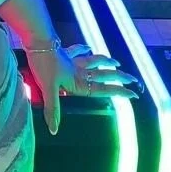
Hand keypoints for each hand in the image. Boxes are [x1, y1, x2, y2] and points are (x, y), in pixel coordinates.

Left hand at [26, 43, 140, 135]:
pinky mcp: (64, 52)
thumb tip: (54, 130)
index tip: (133, 94)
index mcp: (78, 82)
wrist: (38, 41)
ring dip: (106, 62)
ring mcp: (72, 60)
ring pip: (94, 61)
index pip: (103, 89)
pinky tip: (87, 47)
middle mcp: (79, 71)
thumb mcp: (48, 89)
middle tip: (133, 79)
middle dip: (119, 77)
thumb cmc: (44, 65)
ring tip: (117, 63)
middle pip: (103, 74)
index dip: (118, 92)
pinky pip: (76, 50)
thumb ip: (53, 109)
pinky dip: (83, 49)